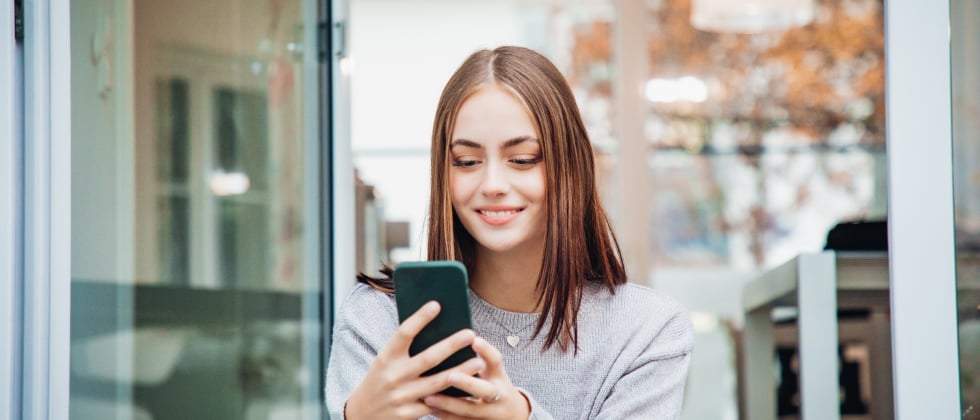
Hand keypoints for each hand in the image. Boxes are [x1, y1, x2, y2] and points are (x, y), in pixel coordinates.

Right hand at [345, 301, 486, 419]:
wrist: (362, 414)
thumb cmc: (380, 380)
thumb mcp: (385, 361)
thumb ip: (405, 348)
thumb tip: (435, 327)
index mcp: (386, 358)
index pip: (404, 333)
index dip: (419, 318)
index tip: (436, 305)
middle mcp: (394, 376)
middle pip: (427, 358)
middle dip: (451, 345)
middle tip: (470, 334)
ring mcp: (401, 396)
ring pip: (437, 383)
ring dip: (460, 372)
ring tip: (478, 362)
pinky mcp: (408, 413)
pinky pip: (436, 404)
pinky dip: (453, 397)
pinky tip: (469, 389)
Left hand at [422, 336, 531, 419]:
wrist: (511, 415)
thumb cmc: (493, 384)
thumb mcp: (491, 371)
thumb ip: (476, 359)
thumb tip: (448, 338)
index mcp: (499, 376)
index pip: (496, 361)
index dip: (487, 350)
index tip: (474, 339)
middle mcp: (497, 395)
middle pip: (485, 390)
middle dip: (468, 383)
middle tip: (450, 375)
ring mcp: (489, 412)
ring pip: (469, 410)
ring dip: (449, 404)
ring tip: (428, 397)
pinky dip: (444, 415)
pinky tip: (428, 408)